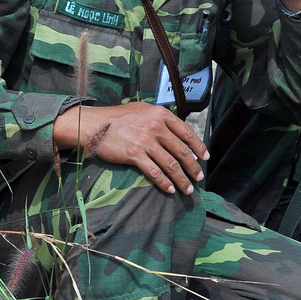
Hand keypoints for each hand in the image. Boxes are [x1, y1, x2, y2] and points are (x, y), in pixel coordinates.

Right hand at [53, 101, 208, 194]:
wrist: (96, 124)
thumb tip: (177, 131)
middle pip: (181, 151)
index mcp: (161, 115)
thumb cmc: (120, 117)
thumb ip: (161, 119)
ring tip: (187, 189)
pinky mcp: (134, 154)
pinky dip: (164, 182)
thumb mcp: (144, 109)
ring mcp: (145, 141)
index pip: (186, 132)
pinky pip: (154, 172)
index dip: (198, 146)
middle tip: (198, 177)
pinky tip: (170, 189)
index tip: (204, 157)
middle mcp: (156, 127)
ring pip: (171, 164)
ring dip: (182, 179)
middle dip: (193, 167)